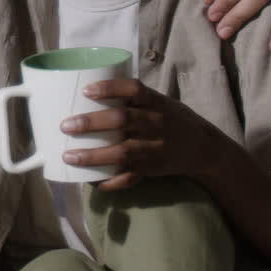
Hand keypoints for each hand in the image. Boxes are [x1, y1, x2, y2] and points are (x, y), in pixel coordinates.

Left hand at [60, 78, 223, 190]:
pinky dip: (111, 181)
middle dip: (92, 123)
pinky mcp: (153, 169)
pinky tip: (91, 181)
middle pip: (123, 120)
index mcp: (157, 103)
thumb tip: (87, 93)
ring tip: (69, 156)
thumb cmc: (172, 119)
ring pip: (123, 153)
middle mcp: (157, 123)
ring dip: (94, 156)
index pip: (134, 90)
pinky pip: (131, 178)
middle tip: (66, 126)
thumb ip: (132, 99)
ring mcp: (155, 148)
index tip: (86, 91)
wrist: (205, 149)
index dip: (110, 89)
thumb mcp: (160, 102)